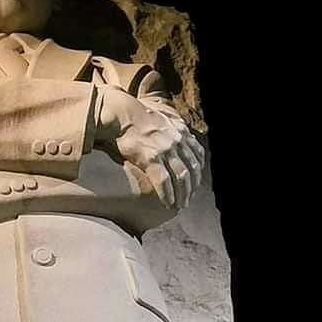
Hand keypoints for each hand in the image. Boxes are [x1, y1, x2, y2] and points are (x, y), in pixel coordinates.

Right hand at [94, 89, 204, 211]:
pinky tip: (168, 203)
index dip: (198, 172)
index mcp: (181, 132)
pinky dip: (168, 194)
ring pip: (181, 177)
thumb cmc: (138, 118)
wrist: (122, 115)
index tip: (195, 184)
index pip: (197, 155)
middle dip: (192, 187)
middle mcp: (177, 141)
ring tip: (180, 206)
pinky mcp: (151, 158)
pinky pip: (164, 180)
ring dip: (182, 194)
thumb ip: (174, 128)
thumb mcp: (163, 119)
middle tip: (188, 200)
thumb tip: (178, 135)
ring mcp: (165, 150)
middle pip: (191, 169)